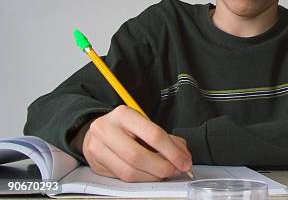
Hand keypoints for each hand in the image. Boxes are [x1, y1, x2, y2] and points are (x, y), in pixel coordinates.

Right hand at [76, 106, 191, 181]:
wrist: (99, 131)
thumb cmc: (126, 127)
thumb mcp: (145, 124)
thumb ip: (166, 138)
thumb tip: (183, 156)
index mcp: (124, 114)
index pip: (153, 134)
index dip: (172, 152)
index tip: (184, 161)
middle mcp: (106, 130)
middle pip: (138, 156)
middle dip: (162, 167)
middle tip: (176, 170)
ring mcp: (98, 148)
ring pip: (129, 171)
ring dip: (152, 176)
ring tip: (165, 173)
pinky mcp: (96, 165)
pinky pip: (122, 178)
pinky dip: (141, 179)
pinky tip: (151, 175)